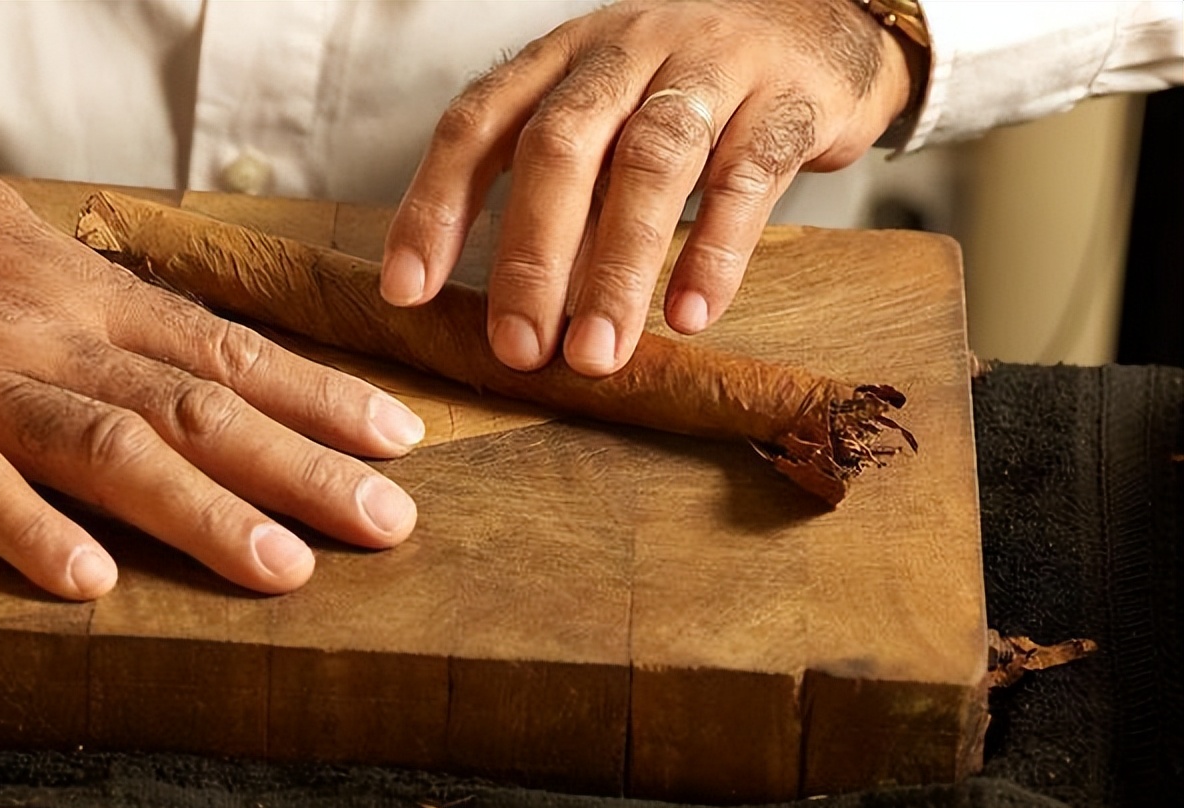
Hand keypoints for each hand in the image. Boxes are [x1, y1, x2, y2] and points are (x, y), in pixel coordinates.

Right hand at [0, 158, 423, 599]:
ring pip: (107, 448)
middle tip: (387, 523)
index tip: (399, 441)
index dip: (320, 400)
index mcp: (95, 299)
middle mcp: (55, 341)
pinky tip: (90, 582)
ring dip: (201, 512)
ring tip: (283, 569)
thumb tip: (220, 350)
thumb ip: (123, 306)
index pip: (233, 354)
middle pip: (199, 408)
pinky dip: (27, 529)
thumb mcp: (36, 251)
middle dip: (300, 469)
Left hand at [381, 0, 914, 375]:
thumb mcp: (612, 127)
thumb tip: (523, 312)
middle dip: (530, 255)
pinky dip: (715, 251)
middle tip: (519, 347)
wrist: (821, 25)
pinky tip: (689, 316)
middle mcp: (625, 52)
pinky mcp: (787, 98)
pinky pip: (746, 176)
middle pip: (559, 144)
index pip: (477, 123)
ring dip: (618, 267)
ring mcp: (709, 67)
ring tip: (598, 352)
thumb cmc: (691, 95)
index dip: (435, 206)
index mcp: (563, 60)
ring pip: (652, 161)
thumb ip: (569, 207)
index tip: (407, 292)